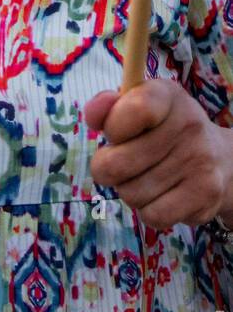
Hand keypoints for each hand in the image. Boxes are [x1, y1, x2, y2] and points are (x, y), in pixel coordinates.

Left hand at [86, 80, 232, 229]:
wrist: (221, 160)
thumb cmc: (163, 131)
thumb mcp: (138, 106)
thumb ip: (108, 107)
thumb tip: (92, 116)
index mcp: (167, 96)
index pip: (135, 110)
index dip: (112, 128)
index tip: (114, 134)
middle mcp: (188, 125)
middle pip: (116, 164)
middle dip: (107, 168)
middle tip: (121, 163)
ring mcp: (199, 161)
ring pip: (131, 194)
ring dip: (129, 190)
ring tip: (145, 177)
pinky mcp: (205, 196)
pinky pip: (153, 216)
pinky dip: (148, 211)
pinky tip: (160, 196)